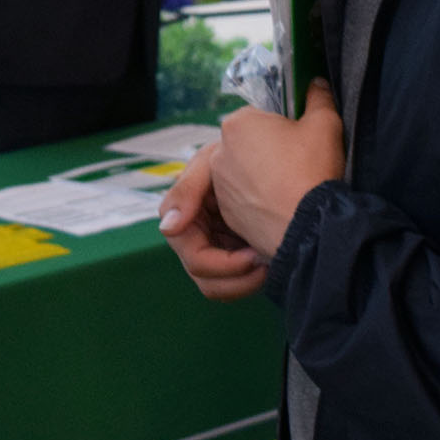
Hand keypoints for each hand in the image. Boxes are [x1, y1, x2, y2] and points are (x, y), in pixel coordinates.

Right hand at [159, 141, 265, 300]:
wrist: (271, 153)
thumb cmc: (239, 152)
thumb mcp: (210, 161)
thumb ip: (186, 190)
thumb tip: (167, 228)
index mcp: (184, 212)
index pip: (187, 249)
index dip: (215, 260)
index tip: (251, 255)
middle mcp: (194, 233)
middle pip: (201, 272)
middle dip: (233, 274)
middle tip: (264, 261)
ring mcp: (213, 247)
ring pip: (214, 286)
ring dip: (241, 282)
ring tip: (269, 264)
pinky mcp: (233, 257)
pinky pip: (231, 285)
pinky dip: (248, 281)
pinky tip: (269, 264)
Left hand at [213, 89, 345, 259]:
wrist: (310, 226)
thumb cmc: (313, 171)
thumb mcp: (325, 124)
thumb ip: (318, 97)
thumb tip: (316, 84)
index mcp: (238, 123)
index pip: (258, 116)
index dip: (282, 127)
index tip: (299, 140)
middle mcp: (220, 152)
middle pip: (248, 143)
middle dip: (268, 151)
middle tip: (296, 164)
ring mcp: (221, 185)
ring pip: (243, 171)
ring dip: (261, 175)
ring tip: (290, 186)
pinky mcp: (228, 212)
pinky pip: (243, 198)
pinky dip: (258, 199)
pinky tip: (282, 204)